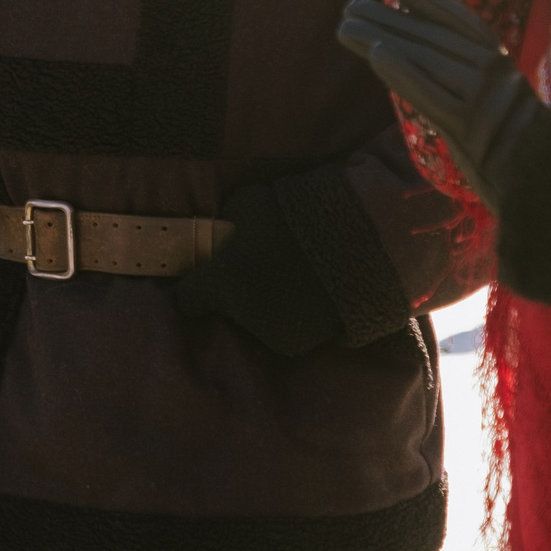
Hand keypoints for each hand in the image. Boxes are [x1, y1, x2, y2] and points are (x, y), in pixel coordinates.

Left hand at [172, 181, 342, 356]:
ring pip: (260, 322)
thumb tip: (224, 234)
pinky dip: (297, 315)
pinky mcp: (308, 345)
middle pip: (229, 309)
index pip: (188, 298)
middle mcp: (244, 317)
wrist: (362, 242)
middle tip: (262, 268)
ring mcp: (277, 335)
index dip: (197, 286)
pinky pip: (292, 328)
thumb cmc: (297, 215)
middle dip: (238, 292)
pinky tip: (314, 292)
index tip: (207, 277)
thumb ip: (229, 225)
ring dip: (269, 305)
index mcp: (223, 283)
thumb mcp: (249, 205)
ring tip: (294, 278)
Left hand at [338, 0, 542, 209]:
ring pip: (425, 59)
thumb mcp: (490, 101)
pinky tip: (375, 54)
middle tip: (350, 3)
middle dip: (389, 18)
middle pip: (433, 38)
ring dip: (381, 39)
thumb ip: (459, 74)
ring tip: (345, 26)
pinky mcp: (468, 126)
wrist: (540, 186)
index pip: (461, 21)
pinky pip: (429, 94)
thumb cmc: (508, 147)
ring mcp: (483, 99)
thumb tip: (406, 44)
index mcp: (502, 64)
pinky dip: (402, 71)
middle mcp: (495, 74)